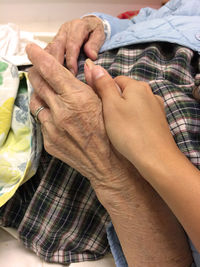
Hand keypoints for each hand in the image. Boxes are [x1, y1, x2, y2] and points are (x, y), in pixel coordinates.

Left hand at [27, 43, 137, 199]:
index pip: (51, 70)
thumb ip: (96, 83)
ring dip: (40, 93)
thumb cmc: (114, 134)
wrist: (110, 167)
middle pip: (39, 83)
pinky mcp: (49, 142)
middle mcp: (60, 112)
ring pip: (36, 102)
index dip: (39, 56)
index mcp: (77, 98)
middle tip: (39, 68)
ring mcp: (52, 128)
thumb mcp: (109, 105)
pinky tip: (56, 115)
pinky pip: (41, 121)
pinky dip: (46, 113)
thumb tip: (88, 66)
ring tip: (48, 92)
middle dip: (37, 72)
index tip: (31, 48)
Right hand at [45, 16, 104, 74]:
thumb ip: (95, 44)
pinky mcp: (54, 42)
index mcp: (77, 27)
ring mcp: (58, 35)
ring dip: (50, 64)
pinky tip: (49, 73)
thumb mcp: (100, 34)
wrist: (89, 25)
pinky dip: (47, 63)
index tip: (73, 72)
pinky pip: (47, 52)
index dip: (71, 60)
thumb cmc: (94, 31)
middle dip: (58, 63)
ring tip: (53, 77)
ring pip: (49, 50)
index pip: (72, 44)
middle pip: (56, 47)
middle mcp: (65, 30)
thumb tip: (91, 55)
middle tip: (61, 78)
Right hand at [85, 60, 179, 174]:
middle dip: (115, 102)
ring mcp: (156, 108)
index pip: (115, 80)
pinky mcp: (159, 121)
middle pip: (125, 92)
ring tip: (119, 128)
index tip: (99, 107)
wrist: (156, 157)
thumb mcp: (111, 106)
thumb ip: (103, 85)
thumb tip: (95, 66)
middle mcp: (149, 93)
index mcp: (137, 86)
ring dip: (124, 112)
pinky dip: (134, 121)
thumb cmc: (129, 131)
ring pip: (133, 105)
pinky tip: (131, 132)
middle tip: (108, 120)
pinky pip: (141, 115)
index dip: (104, 91)